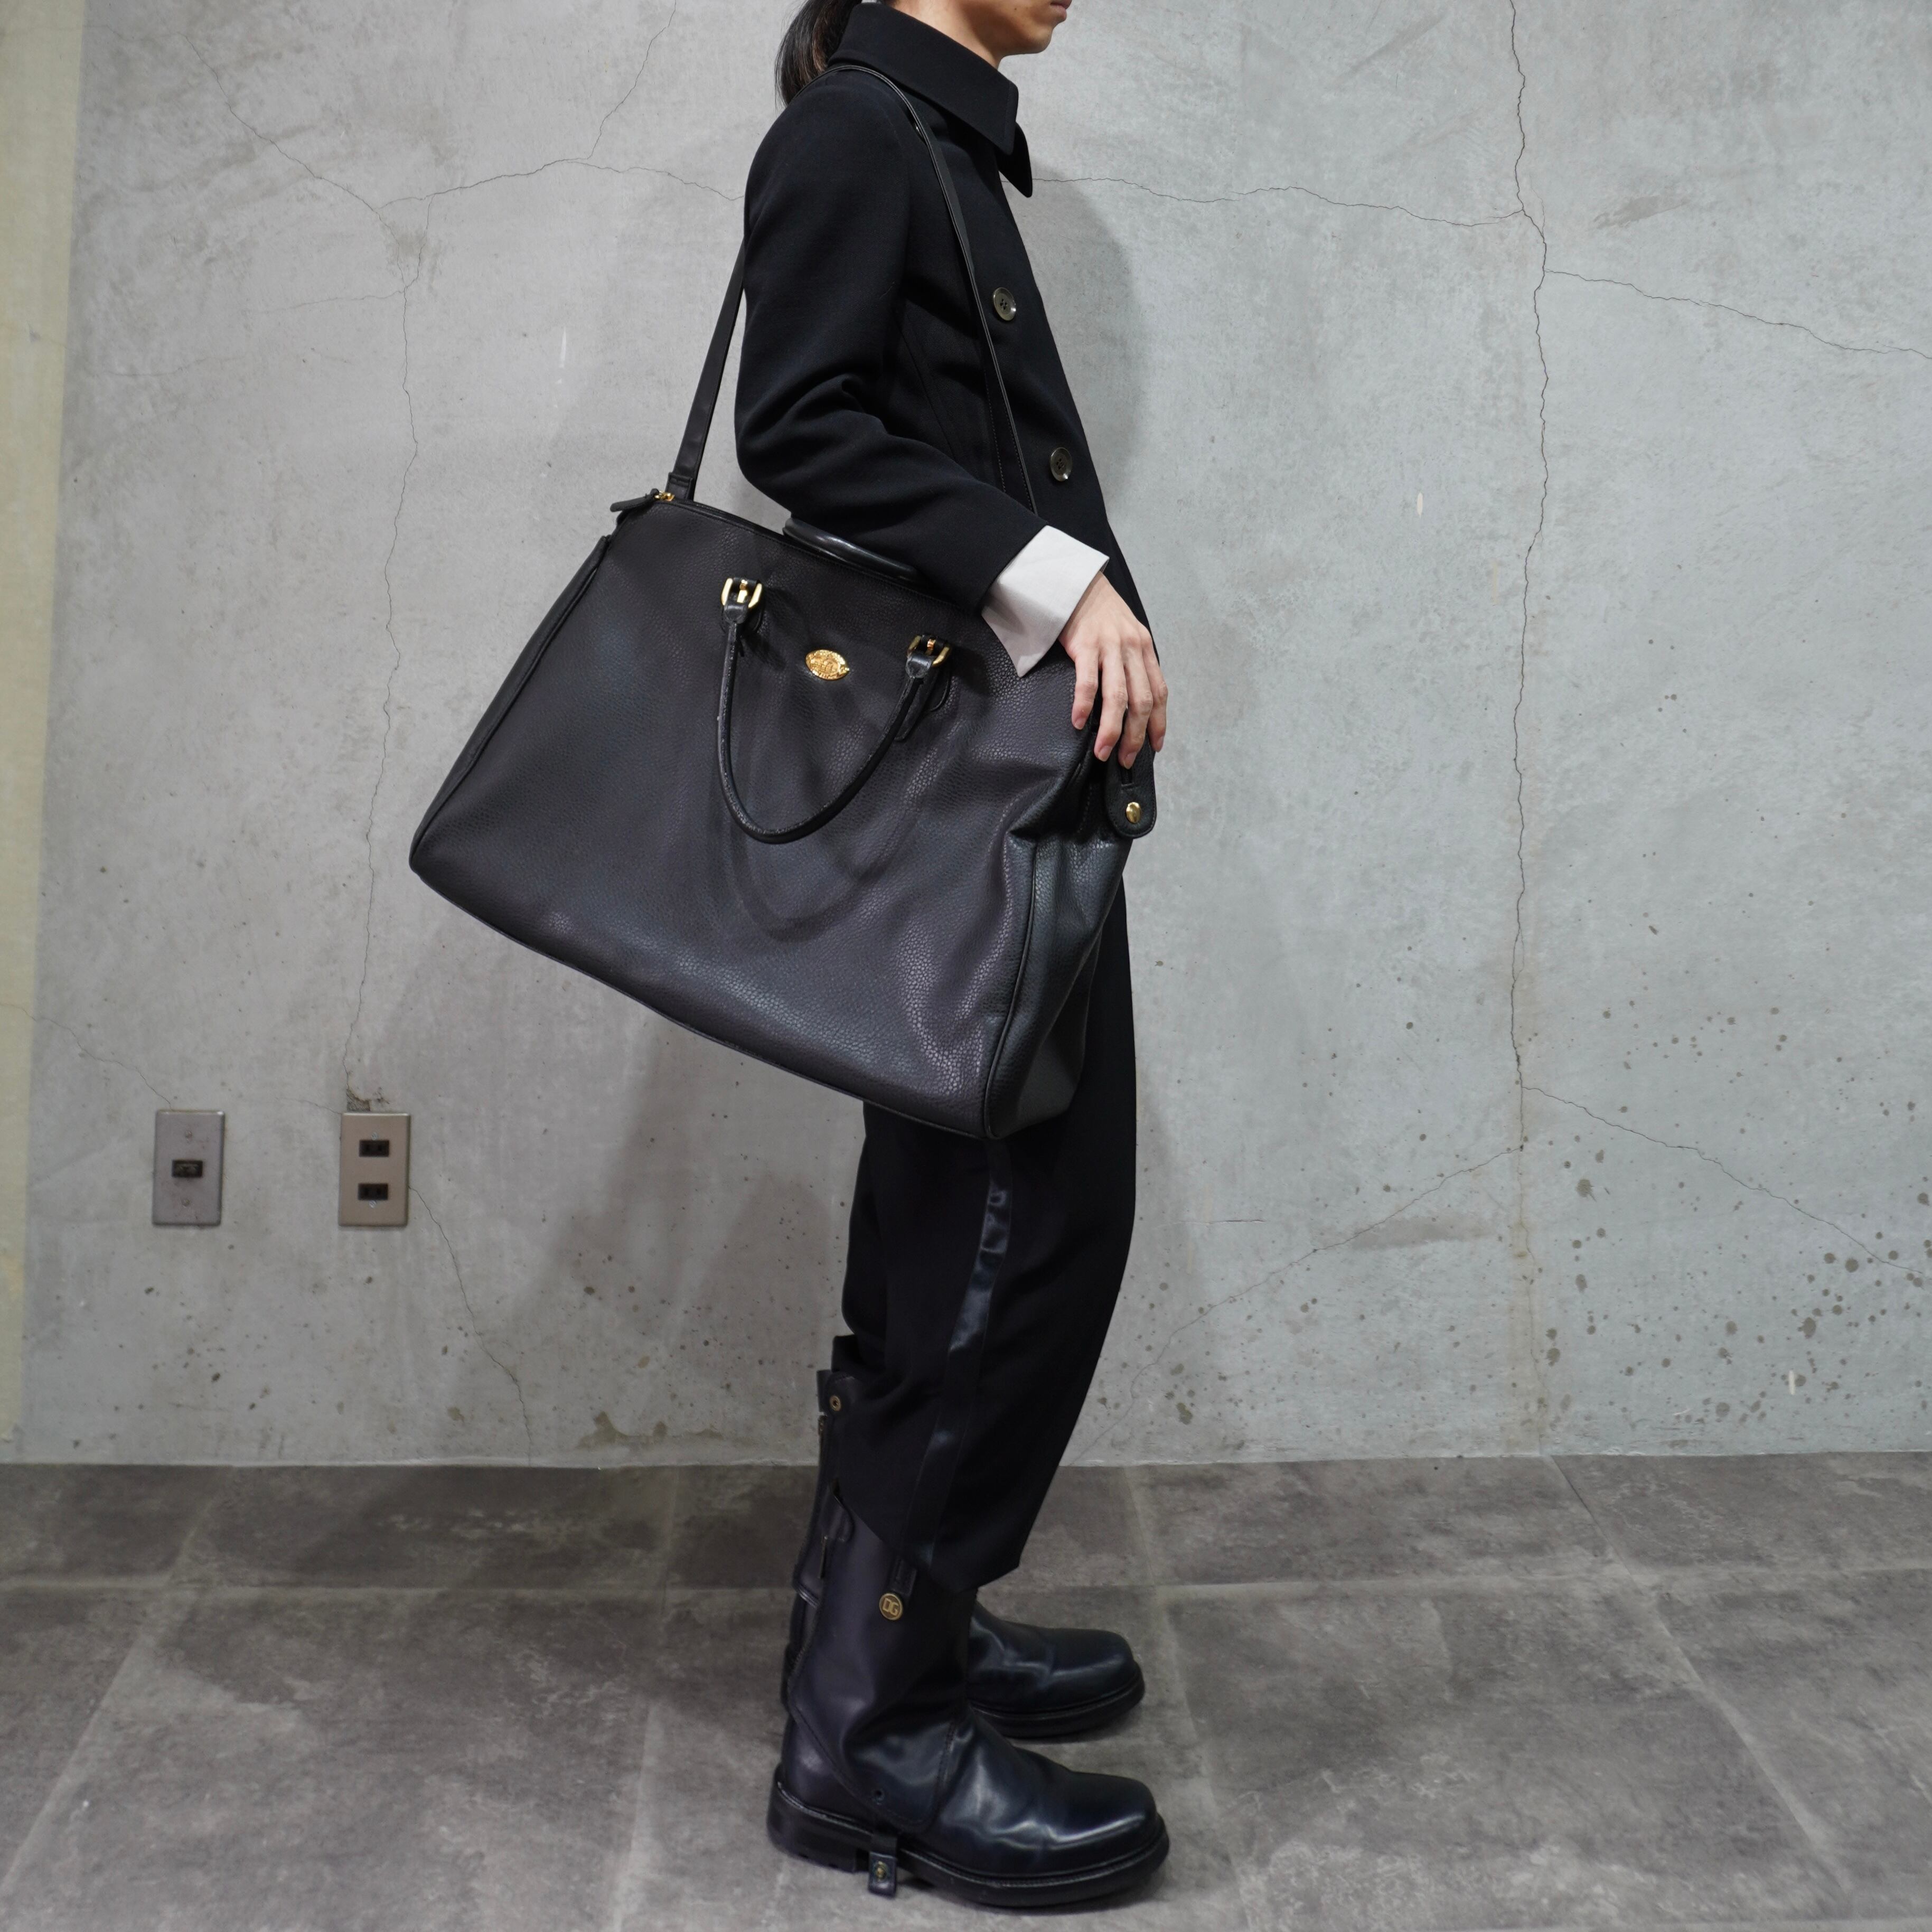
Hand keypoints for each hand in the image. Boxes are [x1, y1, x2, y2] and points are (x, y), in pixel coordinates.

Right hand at [1060, 572, 1167, 766]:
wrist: (1077, 583)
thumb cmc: (1100, 614)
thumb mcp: (1126, 635)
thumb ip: (1132, 664)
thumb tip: (1132, 702)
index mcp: (1145, 650)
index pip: (1159, 693)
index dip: (1159, 723)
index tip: (1155, 747)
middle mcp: (1132, 649)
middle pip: (1141, 701)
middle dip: (1135, 735)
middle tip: (1125, 759)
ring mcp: (1110, 646)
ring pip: (1118, 696)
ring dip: (1111, 729)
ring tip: (1103, 752)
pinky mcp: (1085, 644)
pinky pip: (1088, 681)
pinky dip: (1084, 705)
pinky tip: (1078, 723)